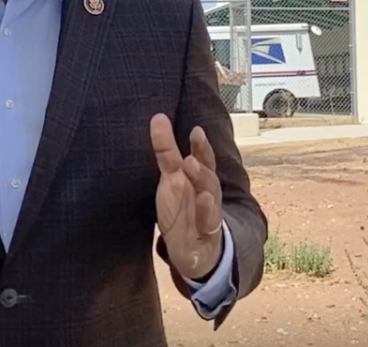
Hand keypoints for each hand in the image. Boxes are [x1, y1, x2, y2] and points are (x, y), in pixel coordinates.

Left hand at [151, 113, 223, 280]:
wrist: (193, 250)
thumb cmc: (183, 208)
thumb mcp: (171, 178)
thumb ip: (166, 150)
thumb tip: (158, 117)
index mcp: (197, 179)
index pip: (201, 158)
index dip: (200, 145)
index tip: (196, 129)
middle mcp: (205, 192)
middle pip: (207, 172)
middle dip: (202, 156)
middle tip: (195, 140)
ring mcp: (208, 212)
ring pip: (210, 193)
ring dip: (203, 178)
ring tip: (192, 164)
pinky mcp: (208, 233)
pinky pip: (209, 222)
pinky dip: (207, 212)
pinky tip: (204, 200)